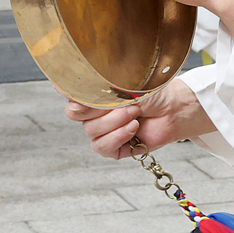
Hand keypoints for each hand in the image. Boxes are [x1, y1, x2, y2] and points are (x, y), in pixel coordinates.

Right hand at [65, 81, 211, 158]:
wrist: (174, 108)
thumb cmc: (151, 92)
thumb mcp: (122, 84)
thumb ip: (92, 88)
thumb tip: (59, 88)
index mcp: (91, 93)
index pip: (68, 94)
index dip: (71, 94)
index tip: (79, 92)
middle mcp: (92, 113)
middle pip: (76, 114)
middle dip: (101, 108)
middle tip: (125, 102)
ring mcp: (102, 131)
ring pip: (91, 131)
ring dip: (115, 122)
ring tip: (135, 114)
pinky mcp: (113, 148)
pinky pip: (102, 147)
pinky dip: (118, 136)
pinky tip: (133, 129)